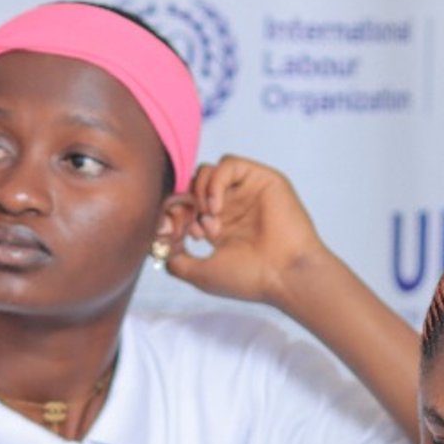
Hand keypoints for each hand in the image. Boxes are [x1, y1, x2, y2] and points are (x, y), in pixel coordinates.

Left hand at [164, 156, 328, 308]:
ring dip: (199, 192)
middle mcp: (231, 207)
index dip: (173, 215)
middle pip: (192, 185)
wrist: (285, 276)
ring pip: (207, 171)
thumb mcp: (201, 274)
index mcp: (218, 226)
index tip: (174, 235)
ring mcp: (245, 192)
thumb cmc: (249, 279)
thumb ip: (176, 260)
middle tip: (188, 226)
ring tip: (207, 219)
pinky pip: (228, 164)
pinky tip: (216, 208)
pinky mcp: (260, 179)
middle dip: (183, 203)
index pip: (184, 205)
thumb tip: (159, 244)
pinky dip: (215, 182)